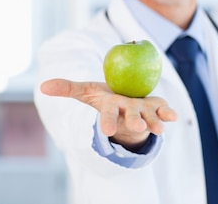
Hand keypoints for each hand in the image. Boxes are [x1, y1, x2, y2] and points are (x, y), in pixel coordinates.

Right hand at [41, 78, 177, 149]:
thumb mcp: (86, 91)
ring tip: (161, 129)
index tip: (107, 131)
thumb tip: (43, 86)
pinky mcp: (156, 109)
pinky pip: (163, 112)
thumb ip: (67, 88)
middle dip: (135, 122)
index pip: (108, 115)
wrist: (126, 107)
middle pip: (132, 117)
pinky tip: (174, 117)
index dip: (107, 122)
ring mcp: (143, 112)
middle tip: (139, 128)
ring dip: (155, 123)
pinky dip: (168, 114)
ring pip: (150, 117)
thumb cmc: (106, 98)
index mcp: (112, 108)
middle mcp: (128, 113)